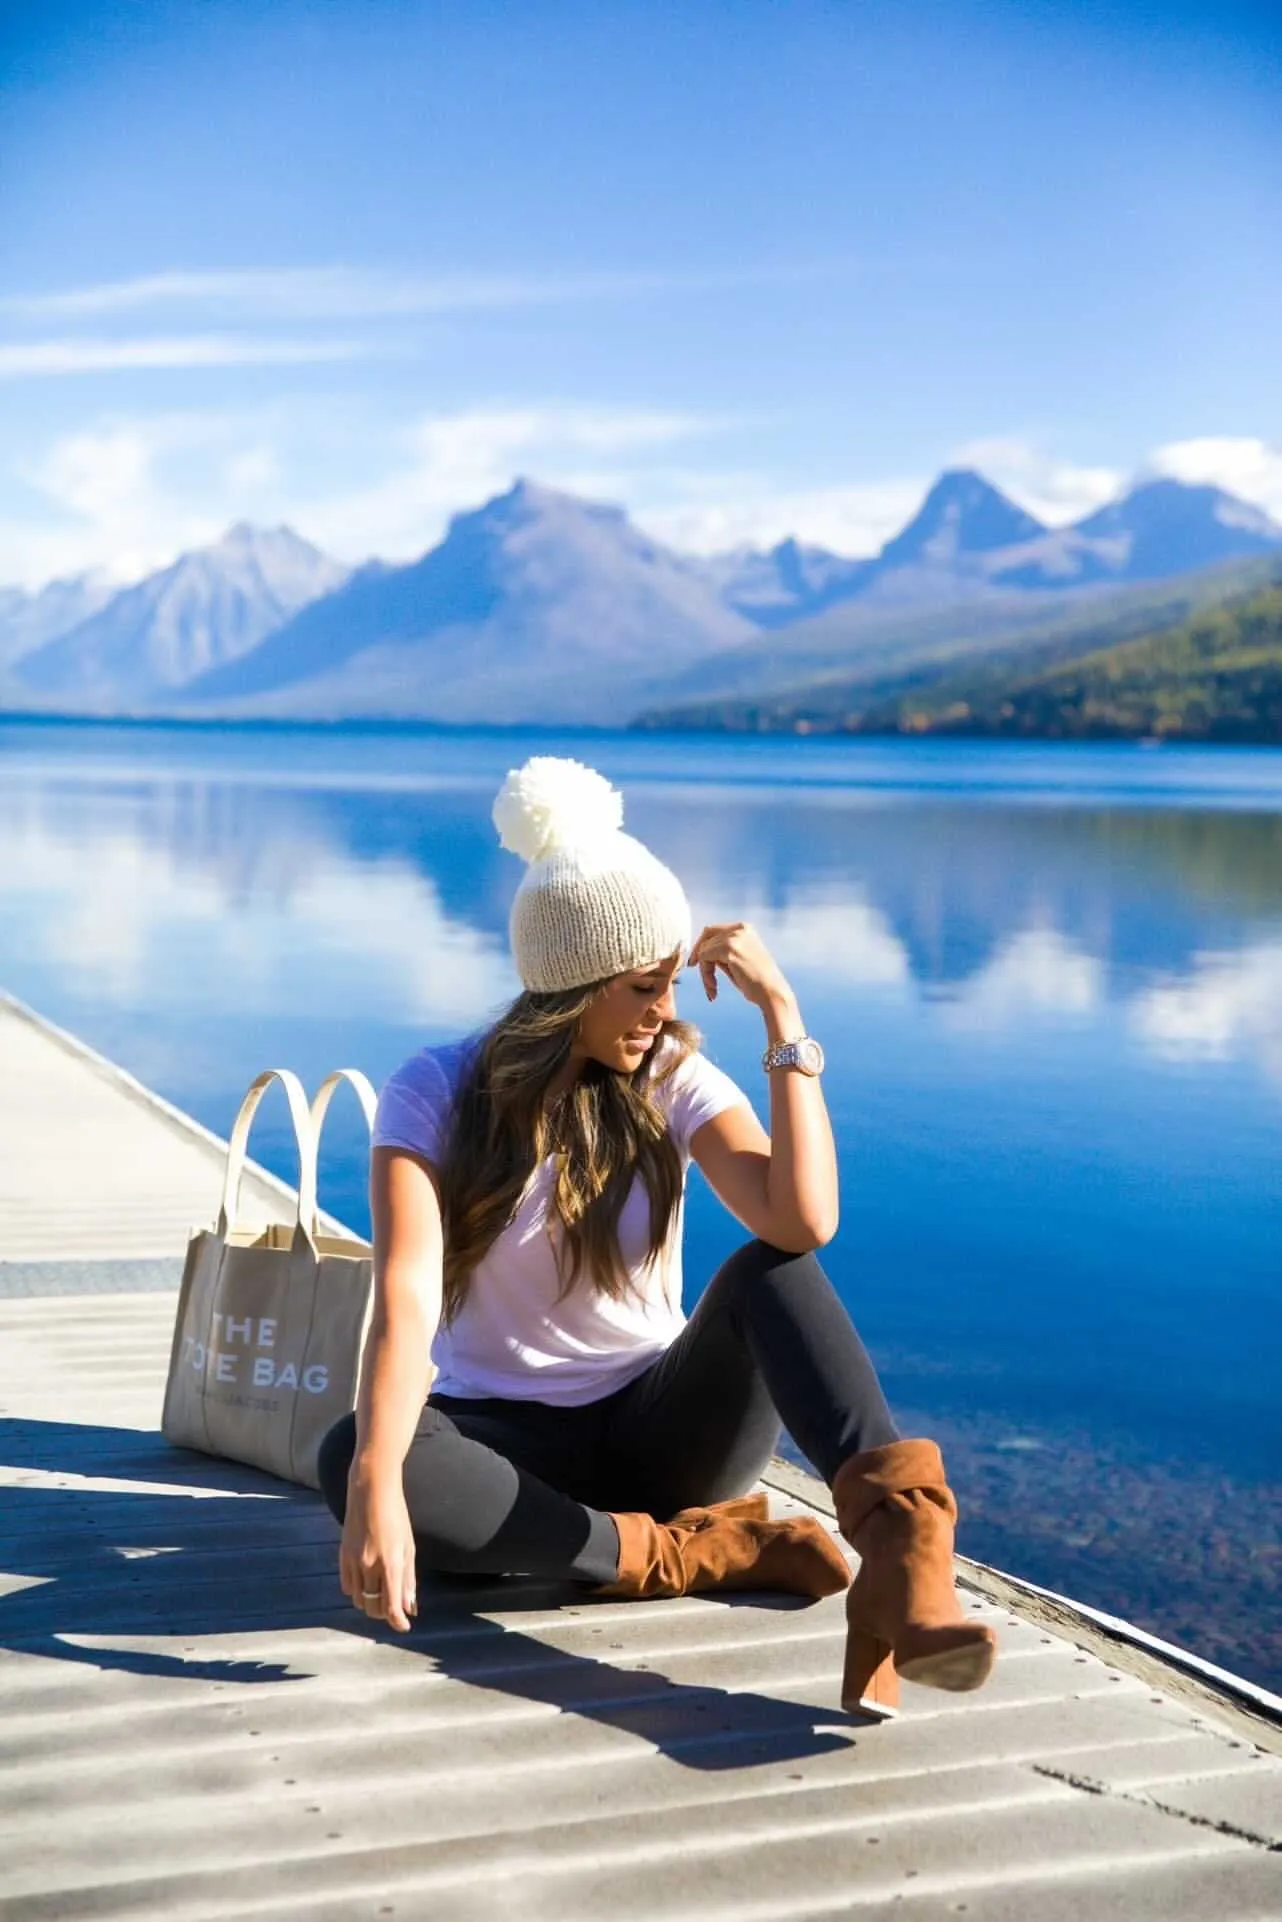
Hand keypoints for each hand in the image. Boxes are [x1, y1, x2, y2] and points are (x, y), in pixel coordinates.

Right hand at [340, 1467, 417, 1632]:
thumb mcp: (408, 1546)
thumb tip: (410, 1607)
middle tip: (394, 1608)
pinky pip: (348, 1587)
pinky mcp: (342, 1556)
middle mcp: (370, 1565)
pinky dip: (358, 1591)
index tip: (405, 1627)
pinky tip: (367, 1584)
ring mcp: (353, 1561)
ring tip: (381, 1595)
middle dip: (385, 1614)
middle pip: (374, 1607)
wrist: (371, 1491)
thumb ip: (408, 1578)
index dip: (398, 1622)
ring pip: (359, 1600)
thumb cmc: (396, 1516)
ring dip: (371, 1604)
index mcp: (391, 1562)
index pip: (392, 1606)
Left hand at [688, 921, 792, 1011]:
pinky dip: (705, 975)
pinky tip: (714, 989)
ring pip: (703, 950)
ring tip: (713, 989)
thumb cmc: (757, 982)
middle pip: (706, 938)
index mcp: (744, 928)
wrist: (772, 993)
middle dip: (699, 957)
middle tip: (695, 971)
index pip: (712, 930)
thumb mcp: (739, 959)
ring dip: (704, 972)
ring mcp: (734, 938)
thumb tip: (700, 950)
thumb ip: (722, 950)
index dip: (700, 946)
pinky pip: (704, 959)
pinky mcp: (729, 950)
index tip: (694, 963)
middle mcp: (739, 929)